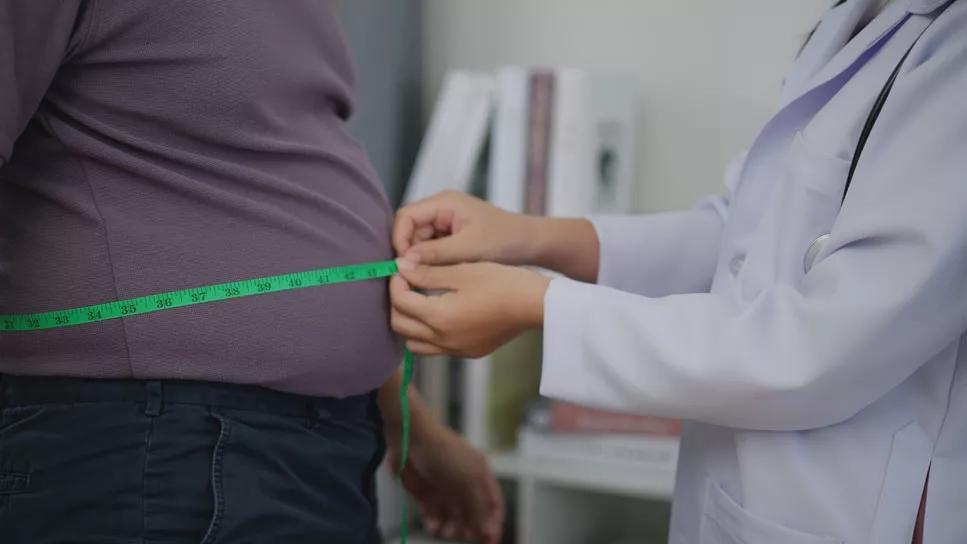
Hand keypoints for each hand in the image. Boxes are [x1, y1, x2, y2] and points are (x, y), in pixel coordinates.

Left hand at [389, 420, 504, 542]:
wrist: (409, 438)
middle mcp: (464, 485)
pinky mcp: (425, 494)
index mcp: (480, 477)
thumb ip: (479, 508)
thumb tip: (490, 531)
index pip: (493, 505)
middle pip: (472, 515)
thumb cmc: (444, 453)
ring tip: (443, 531)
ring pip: (453, 519)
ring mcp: (444, 490)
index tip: (490, 541)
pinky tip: (432, 525)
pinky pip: (433, 516)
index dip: (493, 524)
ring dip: (450, 529)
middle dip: (468, 528)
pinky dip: (434, 523)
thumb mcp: (468, 480)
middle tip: (461, 533)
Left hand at [391, 260, 549, 357]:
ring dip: (410, 322)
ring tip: (420, 301)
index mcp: (438, 317)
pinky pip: (436, 348)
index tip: (403, 268)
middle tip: (407, 283)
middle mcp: (443, 340)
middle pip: (400, 326)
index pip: (399, 302)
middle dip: (397, 303)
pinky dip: (429, 334)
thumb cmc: (501, 283)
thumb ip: (427, 272)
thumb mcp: (461, 272)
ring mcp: (456, 349)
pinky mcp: (469, 352)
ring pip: (414, 343)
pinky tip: (441, 313)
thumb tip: (400, 267)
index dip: (396, 282)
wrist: (534, 304)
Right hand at [393, 190, 536, 265]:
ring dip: (422, 259)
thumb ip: (435, 254)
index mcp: (444, 202)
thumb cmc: (505, 240)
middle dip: (410, 252)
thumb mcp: (468, 249)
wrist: (531, 244)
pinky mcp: (452, 236)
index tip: (402, 263)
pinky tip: (440, 274)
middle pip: (410, 229)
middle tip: (414, 274)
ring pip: (419, 242)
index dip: (399, 238)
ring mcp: (446, 222)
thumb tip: (403, 262)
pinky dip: (432, 262)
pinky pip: (432, 249)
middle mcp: (442, 208)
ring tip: (431, 275)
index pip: (405, 216)